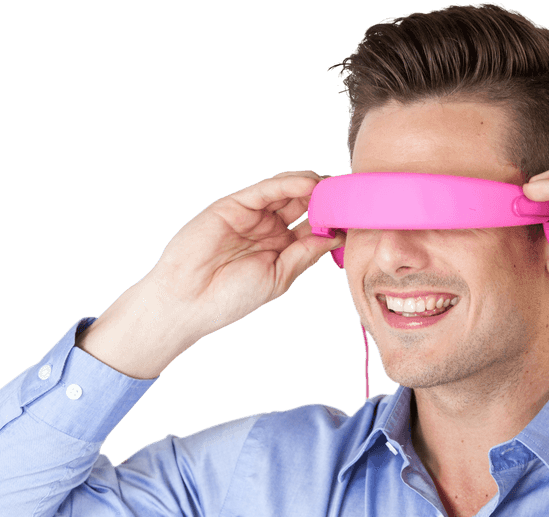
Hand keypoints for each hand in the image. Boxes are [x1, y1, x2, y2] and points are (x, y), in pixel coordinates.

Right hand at [142, 170, 344, 346]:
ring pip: (288, 192)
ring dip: (312, 188)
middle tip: (350, 198)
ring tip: (334, 189)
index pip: (313, 229)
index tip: (359, 220)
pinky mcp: (234, 204)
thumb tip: (336, 238)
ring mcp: (251, 215)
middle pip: (304, 206)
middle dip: (327, 201)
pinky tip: (309, 184)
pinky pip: (267, 189)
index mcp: (281, 249)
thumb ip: (305, 254)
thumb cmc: (231, 297)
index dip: (334, 222)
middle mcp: (268, 229)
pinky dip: (289, 183)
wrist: (189, 301)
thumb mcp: (279, 277)